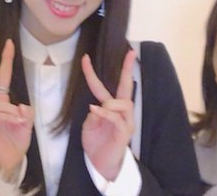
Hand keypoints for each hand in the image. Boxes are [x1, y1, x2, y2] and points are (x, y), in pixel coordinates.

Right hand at [0, 40, 33, 179]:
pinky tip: (13, 126)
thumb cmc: (16, 143)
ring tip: (19, 124)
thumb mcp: (27, 125)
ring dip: (11, 113)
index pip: (1, 76)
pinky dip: (8, 119)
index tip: (9, 42)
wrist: (9, 163)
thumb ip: (28, 113)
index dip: (5, 60)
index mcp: (0, 102)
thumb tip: (22, 105)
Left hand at [81, 49, 136, 181]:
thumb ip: (92, 114)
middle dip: (128, 68)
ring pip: (124, 102)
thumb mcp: (88, 126)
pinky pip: (118, 118)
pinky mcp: (125, 133)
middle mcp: (121, 111)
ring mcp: (126, 121)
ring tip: (97, 109)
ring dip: (109, 103)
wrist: (100, 164)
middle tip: (131, 53)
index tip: (85, 57)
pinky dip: (106, 112)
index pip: (101, 86)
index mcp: (109, 107)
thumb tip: (96, 106)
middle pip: (126, 86)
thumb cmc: (96, 143)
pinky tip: (96, 110)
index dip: (92, 72)